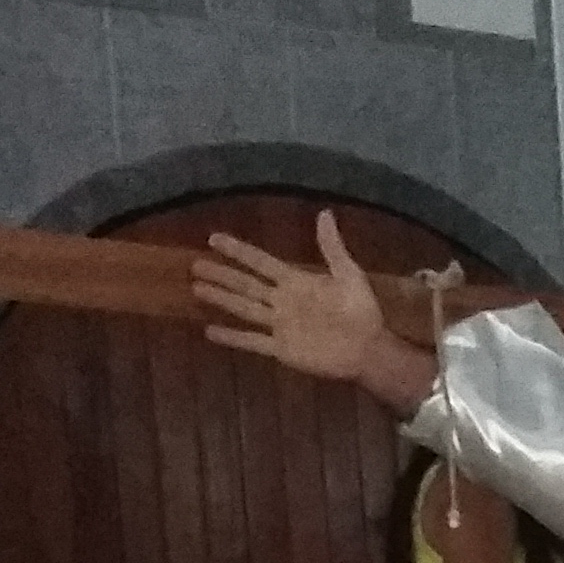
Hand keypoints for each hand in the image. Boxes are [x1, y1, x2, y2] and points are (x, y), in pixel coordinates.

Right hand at [192, 209, 436, 409]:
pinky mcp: (282, 348)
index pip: (259, 262)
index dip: (238, 251)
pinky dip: (232, 337)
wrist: (369, 349)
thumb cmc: (362, 312)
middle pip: (245, 284)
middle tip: (194, 264)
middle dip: (221, 274)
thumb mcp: (348, 275)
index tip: (214, 238)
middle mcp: (282, 301)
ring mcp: (279, 325)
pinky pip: (252, 341)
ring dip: (220, 299)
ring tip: (196, 288)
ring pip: (243, 309)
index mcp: (295, 281)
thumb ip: (332, 247)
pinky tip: (210, 332)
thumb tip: (324, 213)